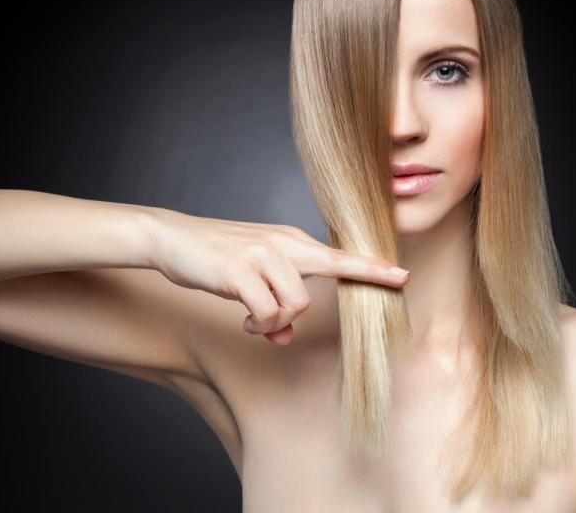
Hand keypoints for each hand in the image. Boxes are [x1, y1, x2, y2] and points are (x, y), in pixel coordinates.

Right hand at [148, 209, 409, 345]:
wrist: (172, 237)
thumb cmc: (215, 257)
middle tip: (265, 324)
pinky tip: (241, 318)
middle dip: (288, 317)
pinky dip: (256, 325)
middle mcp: (282, 244)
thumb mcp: (250, 278)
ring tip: (248, 318)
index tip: (403, 276)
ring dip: (269, 323)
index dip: (373, 269)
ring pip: (290, 308)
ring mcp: (261, 256)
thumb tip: (283, 337)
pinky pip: (265, 313)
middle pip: (309, 298)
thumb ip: (274, 302)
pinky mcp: (239, 272)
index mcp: (291, 241)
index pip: (340, 256)